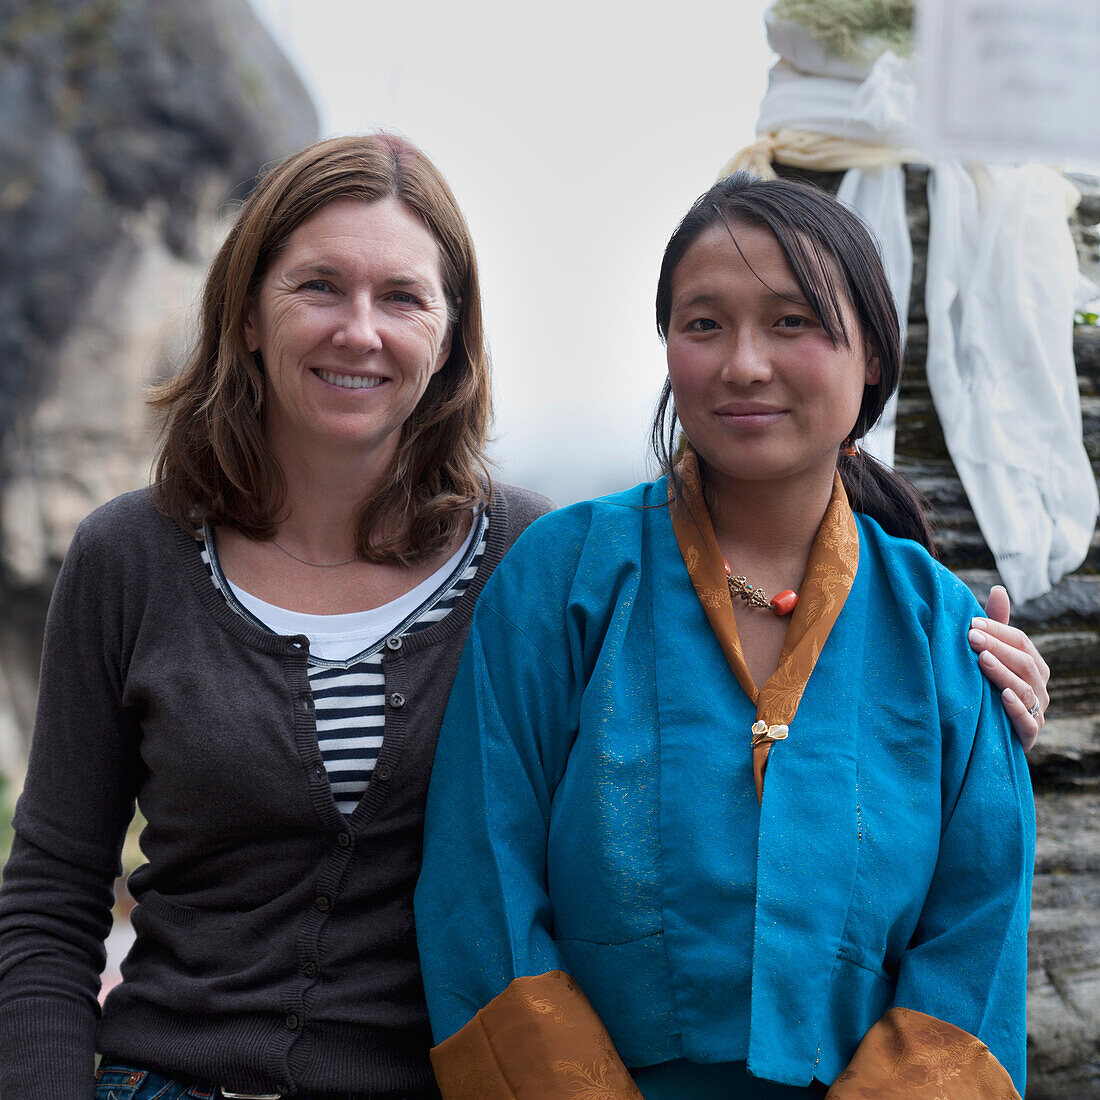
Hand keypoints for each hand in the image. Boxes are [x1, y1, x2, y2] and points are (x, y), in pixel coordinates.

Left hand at [968, 586, 1049, 750]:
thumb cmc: (985, 688)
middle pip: (1024, 662)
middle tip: (971, 637)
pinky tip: (1003, 696)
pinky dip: (1016, 709)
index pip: (1021, 642)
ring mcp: (1036, 713)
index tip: (972, 623)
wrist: (981, 736)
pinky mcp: (1028, 736)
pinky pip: (1027, 722)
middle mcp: (1039, 688)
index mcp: (1033, 666)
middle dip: (998, 648)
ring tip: (983, 660)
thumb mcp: (988, 656)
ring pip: (1025, 689)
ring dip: (1003, 673)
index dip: (999, 631)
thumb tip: (998, 589)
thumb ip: (994, 627)